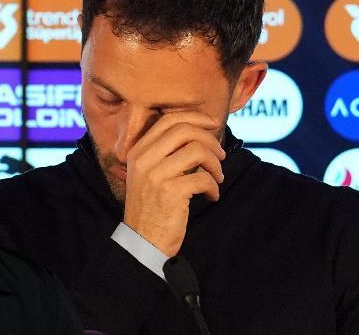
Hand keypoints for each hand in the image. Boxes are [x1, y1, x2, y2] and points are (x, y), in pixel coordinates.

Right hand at [123, 112, 224, 256]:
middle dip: (210, 139)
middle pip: (185, 130)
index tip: (212, 123)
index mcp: (138, 151)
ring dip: (215, 164)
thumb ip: (164, 153)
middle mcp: (144, 159)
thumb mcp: (148, 174)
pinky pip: (203, 178)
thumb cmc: (151, 206)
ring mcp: (156, 175)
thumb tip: (198, 133)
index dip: (195, 117)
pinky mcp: (171, 192)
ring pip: (197, 151)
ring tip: (217, 177)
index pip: (168, 120)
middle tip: (221, 154)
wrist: (142, 240)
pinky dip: (213, 187)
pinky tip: (211, 196)